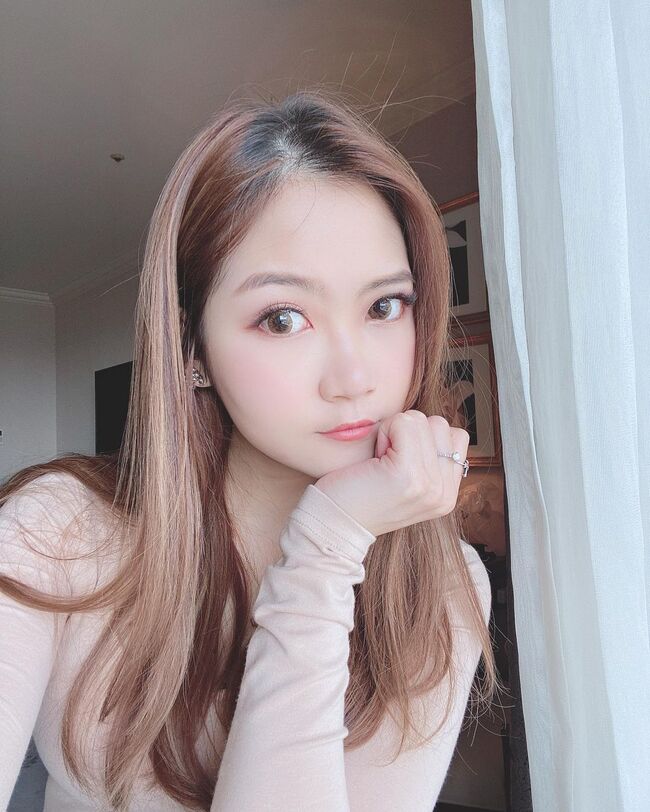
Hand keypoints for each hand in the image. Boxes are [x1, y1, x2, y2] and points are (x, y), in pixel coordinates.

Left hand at [314, 410, 469, 537]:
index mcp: (446, 495)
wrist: (334, 524)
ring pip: (421, 420)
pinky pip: (404, 422)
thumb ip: (429, 459)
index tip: (399, 462)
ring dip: (395, 430)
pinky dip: (385, 430)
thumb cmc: (360, 494)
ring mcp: (428, 485)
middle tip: (386, 461)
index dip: (424, 438)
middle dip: (410, 433)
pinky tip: (373, 457)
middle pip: (440, 425)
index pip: (456, 437)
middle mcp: (443, 493)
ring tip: (379, 460)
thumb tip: (431, 423)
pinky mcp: (407, 473)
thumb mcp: (407, 481)